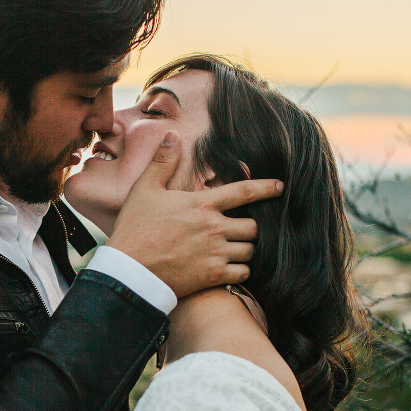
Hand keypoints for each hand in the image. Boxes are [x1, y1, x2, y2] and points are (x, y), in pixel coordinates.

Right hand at [106, 130, 281, 297]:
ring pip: (250, 250)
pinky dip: (241, 271)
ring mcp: (215, 252)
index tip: (280, 188)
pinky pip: (243, 273)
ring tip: (235, 250)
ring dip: (246, 250)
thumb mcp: (145, 190)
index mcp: (202, 204)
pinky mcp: (213, 276)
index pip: (244, 192)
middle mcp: (214, 227)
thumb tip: (172, 135)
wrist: (130, 270)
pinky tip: (232, 269)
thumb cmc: (135, 229)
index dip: (266, 188)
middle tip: (241, 230)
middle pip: (254, 226)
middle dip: (250, 228)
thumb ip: (162, 162)